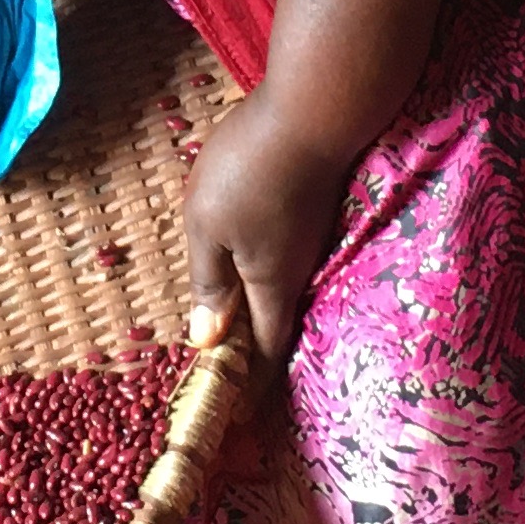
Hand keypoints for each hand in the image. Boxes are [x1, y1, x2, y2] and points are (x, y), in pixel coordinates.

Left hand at [180, 87, 355, 367]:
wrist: (316, 107)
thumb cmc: (252, 168)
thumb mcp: (209, 226)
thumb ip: (209, 283)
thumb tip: (208, 340)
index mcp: (269, 284)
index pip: (263, 353)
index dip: (249, 386)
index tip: (236, 415)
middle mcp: (297, 269)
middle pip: (275, 325)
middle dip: (254, 357)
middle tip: (230, 381)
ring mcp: (309, 237)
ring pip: (281, 290)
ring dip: (258, 315)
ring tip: (235, 333)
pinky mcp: (310, 208)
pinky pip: (286, 259)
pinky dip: (265, 276)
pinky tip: (251, 269)